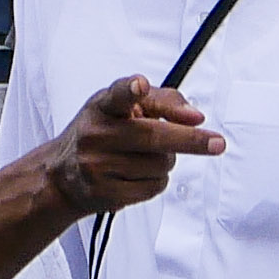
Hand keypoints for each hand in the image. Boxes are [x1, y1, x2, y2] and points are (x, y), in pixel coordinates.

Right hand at [42, 75, 221, 216]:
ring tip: (145, 156)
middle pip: (152, 136)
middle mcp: (97, 134)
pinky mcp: (105, 193)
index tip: (140, 85)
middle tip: (217, 143)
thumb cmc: (101, 132)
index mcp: (103, 106)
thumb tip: (195, 116)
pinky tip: (139, 174)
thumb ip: (162, 101)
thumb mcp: (122, 106)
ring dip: (167, 161)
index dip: (130, 89)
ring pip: (160, 165)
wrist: (61, 174)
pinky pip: (153, 187)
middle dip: (190, 140)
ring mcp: (98, 166)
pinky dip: (157, 180)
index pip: (117, 94)